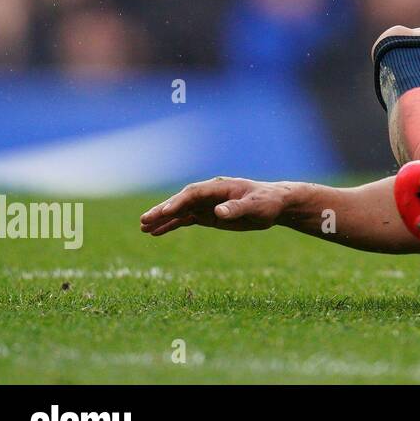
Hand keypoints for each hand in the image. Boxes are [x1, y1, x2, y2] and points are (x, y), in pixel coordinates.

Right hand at [140, 177, 290, 235]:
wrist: (275, 205)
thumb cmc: (267, 202)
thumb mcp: (255, 206)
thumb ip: (236, 208)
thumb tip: (218, 212)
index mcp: (219, 187)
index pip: (193, 193)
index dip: (178, 201)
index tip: (164, 212)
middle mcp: (209, 194)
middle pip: (181, 201)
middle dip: (163, 210)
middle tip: (144, 221)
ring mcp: (207, 204)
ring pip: (180, 211)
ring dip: (162, 219)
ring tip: (143, 228)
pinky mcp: (208, 215)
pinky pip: (185, 219)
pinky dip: (171, 225)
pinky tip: (156, 233)